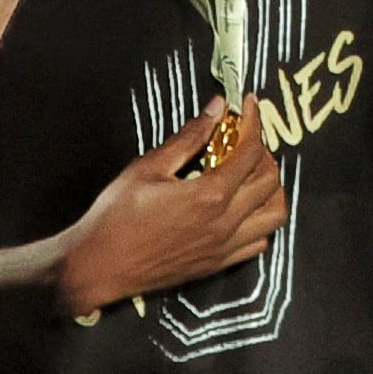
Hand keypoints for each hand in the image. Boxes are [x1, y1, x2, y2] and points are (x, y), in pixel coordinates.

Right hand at [53, 100, 287, 314]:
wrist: (98, 267)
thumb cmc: (115, 217)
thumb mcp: (148, 168)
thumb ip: (188, 138)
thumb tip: (217, 108)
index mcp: (209, 195)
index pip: (251, 152)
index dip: (255, 122)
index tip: (250, 106)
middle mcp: (224, 223)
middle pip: (270, 182)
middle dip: (264, 153)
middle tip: (245, 139)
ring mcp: (224, 247)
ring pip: (274, 215)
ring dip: (271, 190)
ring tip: (250, 175)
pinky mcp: (217, 264)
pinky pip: (259, 242)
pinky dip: (260, 221)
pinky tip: (242, 208)